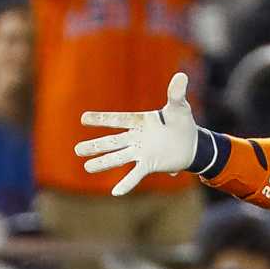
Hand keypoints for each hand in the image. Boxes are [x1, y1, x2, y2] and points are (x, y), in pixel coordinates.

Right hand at [75, 71, 198, 196]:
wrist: (192, 143)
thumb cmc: (182, 122)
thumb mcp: (180, 107)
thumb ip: (176, 93)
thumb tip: (181, 75)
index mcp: (139, 121)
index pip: (117, 119)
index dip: (101, 119)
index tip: (83, 118)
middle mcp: (136, 137)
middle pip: (112, 142)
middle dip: (96, 146)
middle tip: (77, 150)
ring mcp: (141, 152)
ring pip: (118, 158)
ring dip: (103, 163)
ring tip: (87, 167)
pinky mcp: (149, 164)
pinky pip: (135, 175)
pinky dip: (126, 184)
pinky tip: (115, 193)